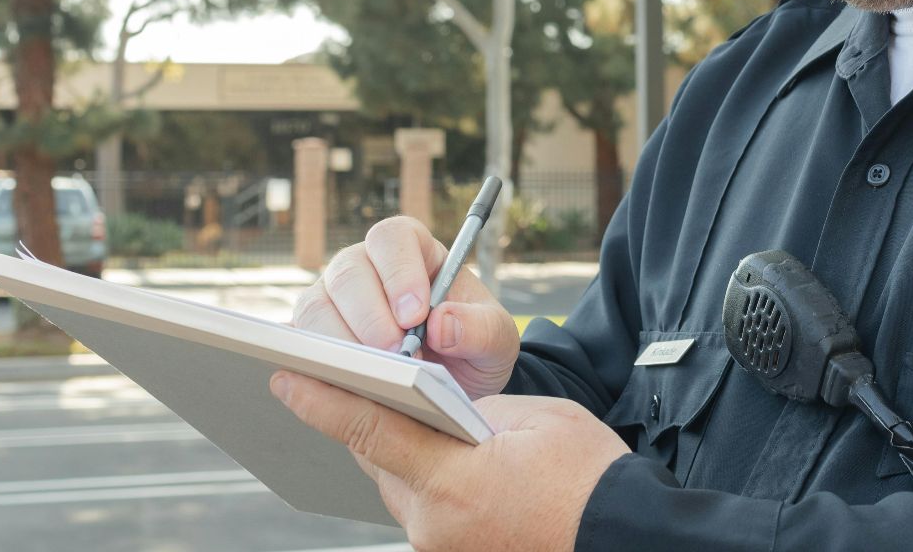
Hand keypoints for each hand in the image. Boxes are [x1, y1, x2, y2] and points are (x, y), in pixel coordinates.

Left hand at [270, 371, 629, 551]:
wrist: (625, 536)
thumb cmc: (592, 475)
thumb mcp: (536, 420)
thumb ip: (474, 410)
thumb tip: (440, 408)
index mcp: (454, 480)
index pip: (371, 431)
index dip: (325, 401)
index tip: (287, 378)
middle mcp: (434, 524)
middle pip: (378, 461)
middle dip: (368, 422)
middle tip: (352, 382)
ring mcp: (441, 547)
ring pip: (399, 488)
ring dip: (400, 456)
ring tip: (411, 420)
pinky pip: (423, 511)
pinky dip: (426, 483)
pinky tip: (447, 464)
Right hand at [291, 216, 520, 397]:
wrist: (455, 384)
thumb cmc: (472, 346)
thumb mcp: (497, 340)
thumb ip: (480, 328)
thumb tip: (441, 324)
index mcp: (413, 250)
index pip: (393, 238)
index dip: (399, 271)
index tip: (415, 314)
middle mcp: (366, 267)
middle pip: (348, 271)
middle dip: (370, 315)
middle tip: (396, 354)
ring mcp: (333, 300)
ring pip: (316, 306)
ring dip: (342, 342)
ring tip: (375, 375)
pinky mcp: (314, 337)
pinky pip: (301, 344)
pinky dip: (316, 364)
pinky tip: (342, 385)